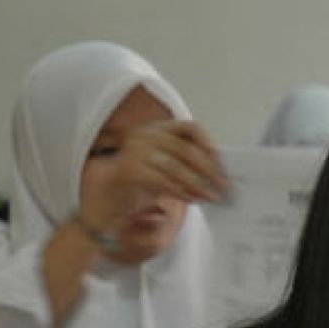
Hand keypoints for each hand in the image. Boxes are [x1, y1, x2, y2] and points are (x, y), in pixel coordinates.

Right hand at [82, 120, 226, 230]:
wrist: (107, 197)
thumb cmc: (140, 182)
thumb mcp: (165, 166)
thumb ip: (186, 163)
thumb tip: (217, 172)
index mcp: (157, 129)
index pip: (190, 128)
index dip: (208, 143)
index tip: (220, 161)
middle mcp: (146, 134)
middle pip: (187, 150)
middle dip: (208, 170)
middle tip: (221, 186)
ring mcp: (136, 150)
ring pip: (177, 167)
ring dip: (198, 185)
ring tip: (210, 197)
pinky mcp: (131, 170)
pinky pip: (164, 182)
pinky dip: (182, 192)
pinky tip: (192, 199)